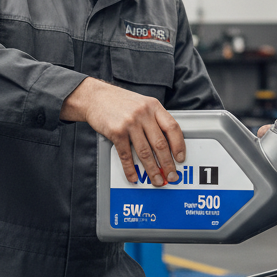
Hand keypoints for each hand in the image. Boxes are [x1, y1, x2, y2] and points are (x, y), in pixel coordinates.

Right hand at [62, 78, 184, 185]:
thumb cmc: (120, 102)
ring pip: (145, 152)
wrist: (95, 97)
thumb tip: (167, 145)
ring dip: (152, 170)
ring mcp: (130, 123)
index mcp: (154, 106)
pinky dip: (130, 169)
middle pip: (160, 144)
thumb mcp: (142, 104)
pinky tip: (134, 176)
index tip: (180, 159)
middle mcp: (144, 113)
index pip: (172, 128)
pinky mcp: (116, 132)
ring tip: (157, 180)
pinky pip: (126, 155)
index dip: (179, 146)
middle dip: (167, 164)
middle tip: (171, 175)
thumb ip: (154, 119)